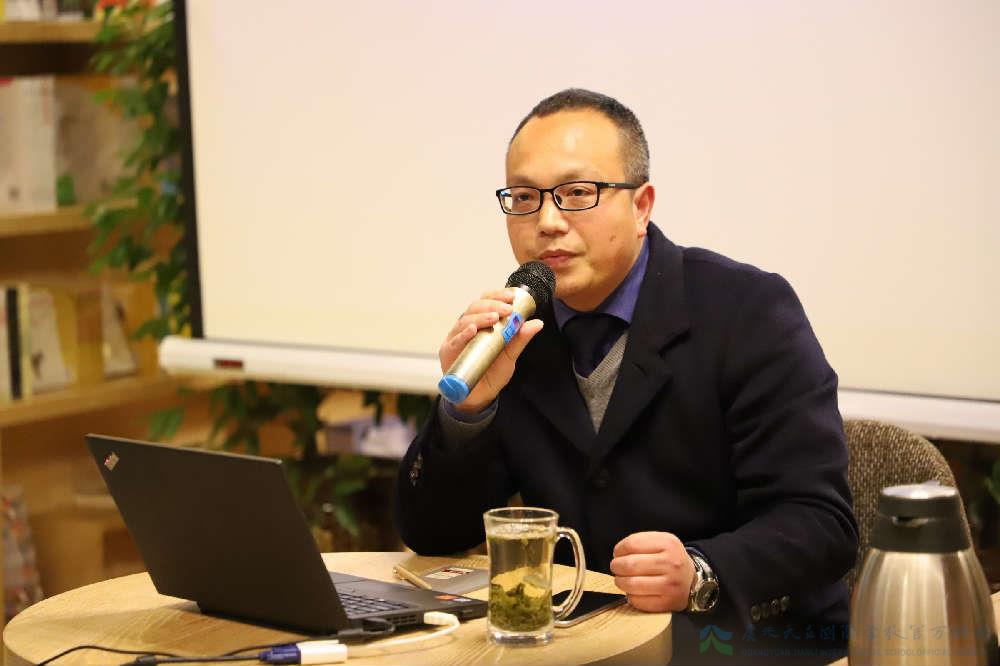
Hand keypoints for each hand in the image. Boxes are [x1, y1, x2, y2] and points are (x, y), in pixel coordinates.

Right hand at [439, 288, 543, 412]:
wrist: (480, 396)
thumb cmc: (492, 373)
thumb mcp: (510, 355)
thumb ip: (519, 339)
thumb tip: (537, 323)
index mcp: (480, 323)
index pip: (486, 301)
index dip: (497, 295)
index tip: (512, 296)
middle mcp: (466, 327)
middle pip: (474, 308)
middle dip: (491, 305)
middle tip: (506, 309)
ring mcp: (456, 339)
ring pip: (464, 321)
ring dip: (479, 317)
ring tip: (493, 317)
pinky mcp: (448, 352)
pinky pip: (454, 341)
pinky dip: (463, 335)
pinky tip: (472, 330)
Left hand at [610, 531, 694, 612]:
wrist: (691, 580)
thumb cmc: (670, 560)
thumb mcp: (662, 542)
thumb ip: (640, 542)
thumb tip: (618, 553)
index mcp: (668, 544)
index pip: (632, 544)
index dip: (619, 550)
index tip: (618, 553)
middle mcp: (672, 564)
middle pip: (630, 565)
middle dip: (616, 566)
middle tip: (616, 567)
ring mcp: (670, 585)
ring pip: (632, 584)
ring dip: (620, 582)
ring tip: (621, 579)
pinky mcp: (667, 603)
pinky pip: (638, 601)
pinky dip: (630, 596)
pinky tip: (633, 591)